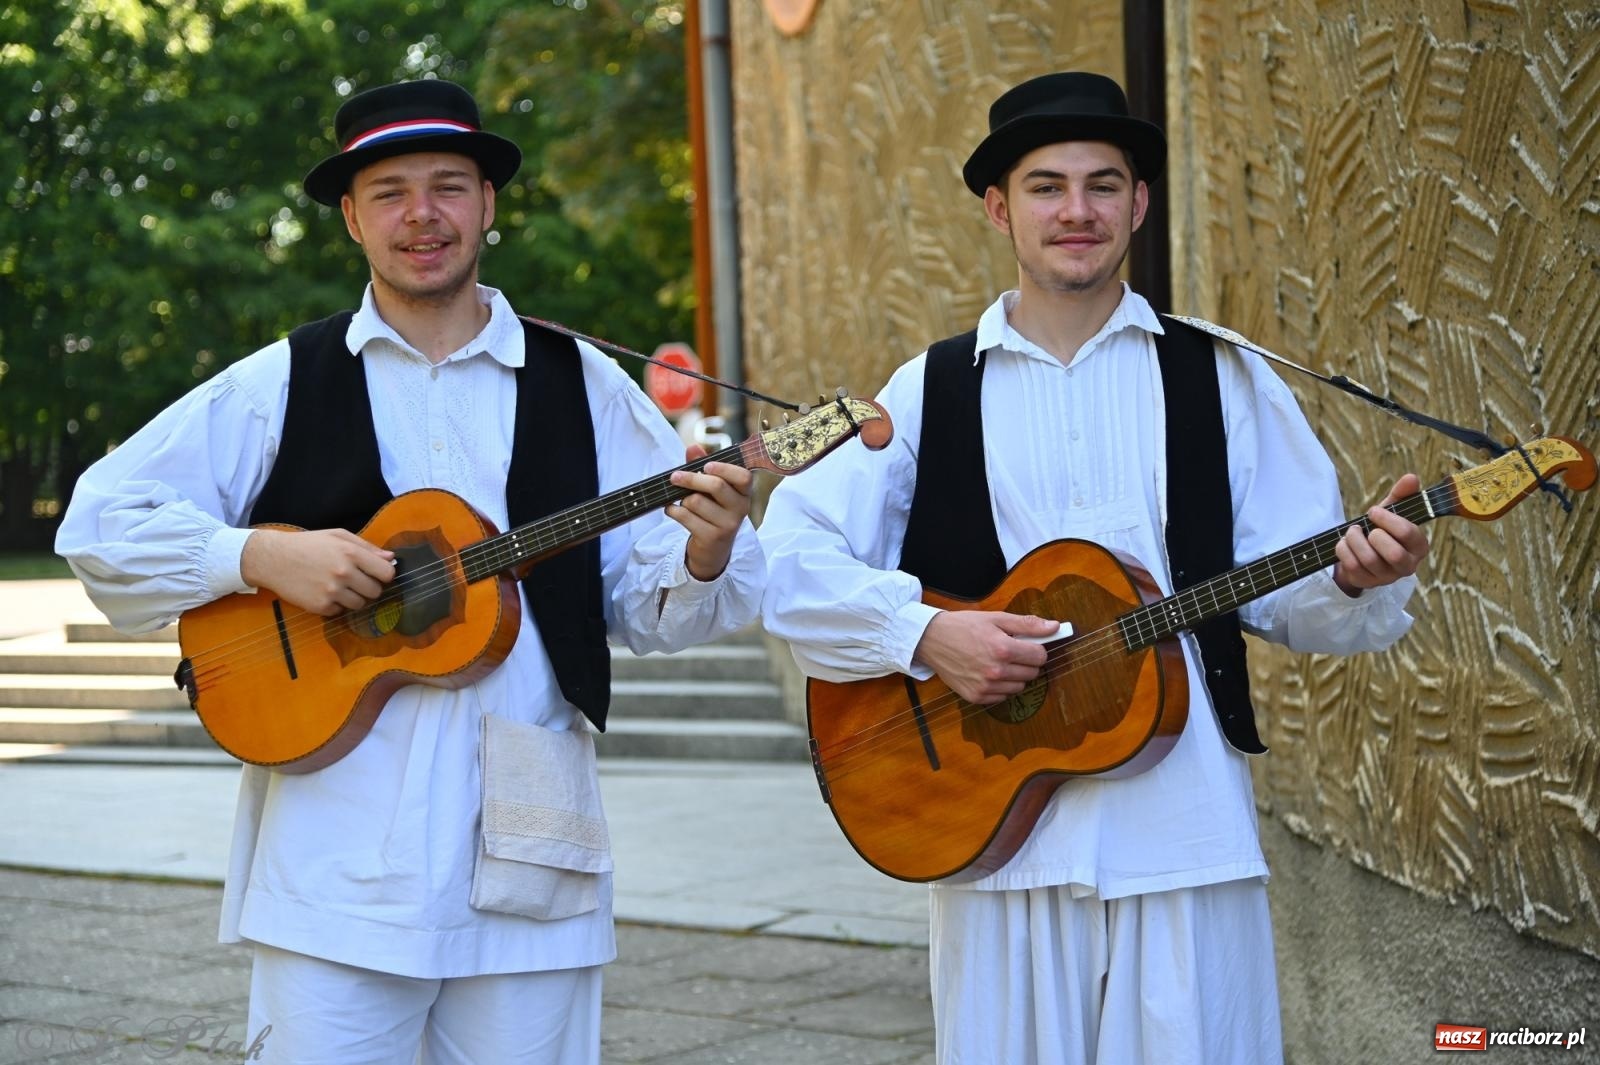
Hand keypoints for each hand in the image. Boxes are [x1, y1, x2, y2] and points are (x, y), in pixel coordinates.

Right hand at [240, 527, 395, 615]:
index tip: (376, 574)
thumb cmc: (307, 544)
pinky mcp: (320, 606)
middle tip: (355, 581)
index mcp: (351, 554)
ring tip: (338, 586)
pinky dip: (335, 605)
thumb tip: (390, 558)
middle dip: (369, 587)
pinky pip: (340, 611)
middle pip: (375, 592)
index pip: (386, 573)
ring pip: (359, 604)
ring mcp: (332, 592)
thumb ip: (366, 547)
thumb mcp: (337, 536)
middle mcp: (344, 573)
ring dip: (353, 598)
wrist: (273, 559)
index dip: (384, 575)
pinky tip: (324, 593)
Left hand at [667, 444, 752, 580]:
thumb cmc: (712, 510)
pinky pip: (686, 517)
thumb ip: (701, 465)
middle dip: (691, 479)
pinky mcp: (712, 538)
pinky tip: (673, 510)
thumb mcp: (710, 488)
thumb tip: (693, 447)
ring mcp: (728, 525)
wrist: (713, 549)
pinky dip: (673, 511)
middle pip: (716, 485)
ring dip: (682, 500)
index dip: (724, 469)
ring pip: (696, 501)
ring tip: (683, 502)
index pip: (743, 477)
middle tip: (674, 476)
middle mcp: (741, 508)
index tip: (706, 465)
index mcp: (743, 493)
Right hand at [912, 610, 1059, 704]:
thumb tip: (1054, 627)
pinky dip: (1000, 687)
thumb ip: (1027, 624)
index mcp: (1003, 649)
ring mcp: (986, 687)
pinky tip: (987, 673)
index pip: (1040, 656)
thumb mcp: (996, 618)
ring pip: (1019, 687)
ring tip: (998, 662)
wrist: (932, 640)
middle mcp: (996, 671)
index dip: (1036, 649)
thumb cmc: (964, 626)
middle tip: (1010, 652)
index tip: (1027, 645)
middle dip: (1026, 662)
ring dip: (1014, 676)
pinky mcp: (976, 697)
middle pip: (1032, 673)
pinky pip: (1002, 697)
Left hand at [1332, 473, 1430, 596]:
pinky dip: (1343, 550)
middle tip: (1366, 527)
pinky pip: (1352, 567)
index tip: (1373, 511)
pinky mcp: (1367, 582)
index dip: (1387, 519)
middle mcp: (1407, 566)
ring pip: (1370, 560)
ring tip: (1352, 532)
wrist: (1362, 552)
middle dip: (1374, 535)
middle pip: (1394, 553)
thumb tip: (1411, 477)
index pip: (1408, 533)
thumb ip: (1401, 495)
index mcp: (1419, 546)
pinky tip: (1344, 543)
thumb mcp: (1392, 511)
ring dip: (1355, 540)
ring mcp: (1387, 577)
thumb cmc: (1383, 529)